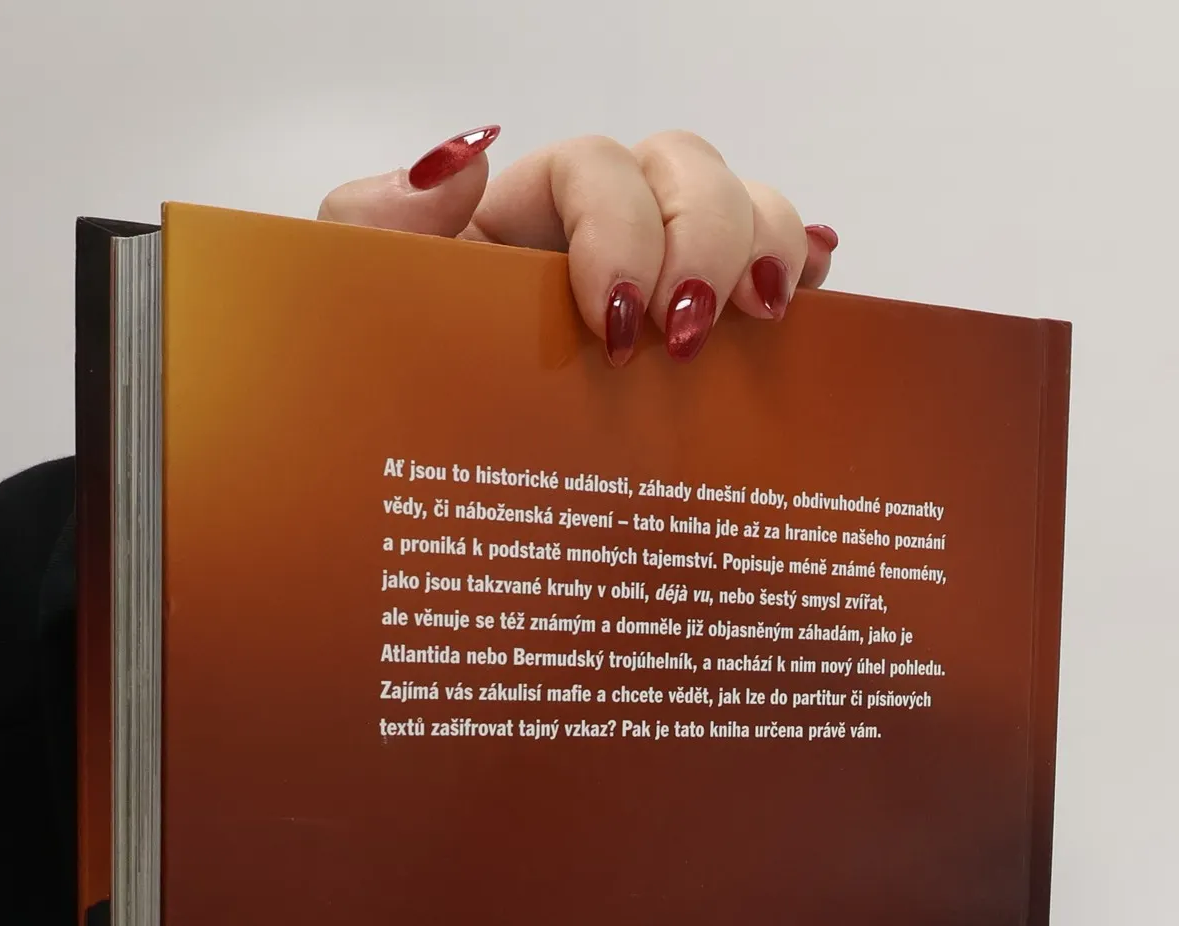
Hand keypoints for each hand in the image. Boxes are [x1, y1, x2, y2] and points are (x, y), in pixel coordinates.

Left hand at [318, 126, 836, 366]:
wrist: (436, 513)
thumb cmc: (405, 397)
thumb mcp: (366, 312)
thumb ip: (380, 225)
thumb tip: (462, 159)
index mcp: (524, 223)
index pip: (594, 170)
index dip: (620, 226)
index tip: (616, 321)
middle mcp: (605, 237)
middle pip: (685, 171)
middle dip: (702, 240)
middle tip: (686, 337)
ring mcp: (666, 284)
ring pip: (743, 209)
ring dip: (764, 248)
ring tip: (759, 319)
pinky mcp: (711, 339)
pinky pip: (775, 271)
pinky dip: (803, 266)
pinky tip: (811, 297)